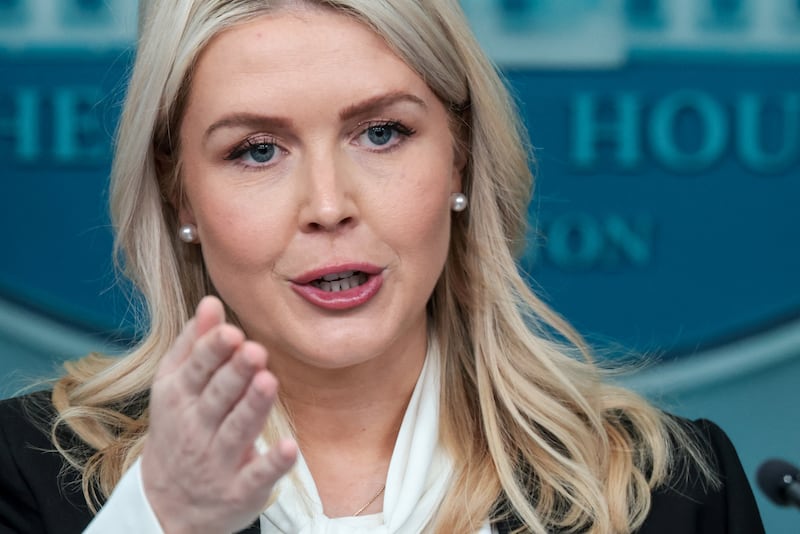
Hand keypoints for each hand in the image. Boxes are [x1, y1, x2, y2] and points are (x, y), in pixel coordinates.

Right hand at [141, 296, 296, 533]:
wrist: (167, 505)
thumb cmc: (179, 430)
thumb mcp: (175, 387)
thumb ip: (194, 344)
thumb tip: (211, 301)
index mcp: (179, 398)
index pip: (197, 370)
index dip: (214, 351)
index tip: (233, 332)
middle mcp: (196, 428)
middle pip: (218, 396)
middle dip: (236, 374)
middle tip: (255, 351)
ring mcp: (217, 462)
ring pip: (237, 430)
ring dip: (252, 407)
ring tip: (268, 382)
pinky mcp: (240, 491)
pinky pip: (257, 476)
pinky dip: (272, 464)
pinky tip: (289, 448)